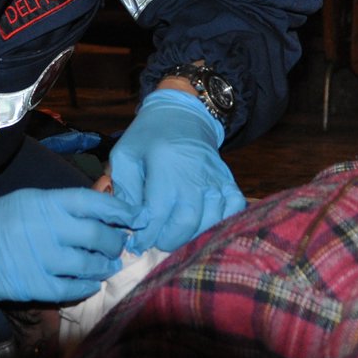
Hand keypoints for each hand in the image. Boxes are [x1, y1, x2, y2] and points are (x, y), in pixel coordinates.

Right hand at [0, 187, 139, 302]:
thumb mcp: (31, 199)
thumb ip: (65, 206)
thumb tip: (105, 215)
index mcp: (47, 202)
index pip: (95, 203)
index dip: (120, 210)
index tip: (135, 217)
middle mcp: (47, 228)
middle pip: (99, 236)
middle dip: (115, 243)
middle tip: (118, 245)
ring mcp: (41, 259)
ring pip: (89, 265)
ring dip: (104, 266)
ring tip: (107, 265)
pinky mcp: (33, 285)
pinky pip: (72, 290)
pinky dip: (86, 287)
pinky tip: (90, 284)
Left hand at [108, 89, 246, 252]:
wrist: (182, 114)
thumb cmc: (148, 137)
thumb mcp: (125, 155)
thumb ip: (124, 190)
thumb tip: (130, 223)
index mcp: (165, 165)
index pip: (157, 213)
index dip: (146, 235)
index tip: (136, 242)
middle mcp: (194, 174)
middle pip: (186, 223)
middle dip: (167, 241)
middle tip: (155, 241)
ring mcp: (215, 179)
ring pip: (209, 223)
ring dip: (191, 237)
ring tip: (174, 236)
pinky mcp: (228, 181)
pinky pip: (233, 211)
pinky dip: (219, 225)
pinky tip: (202, 226)